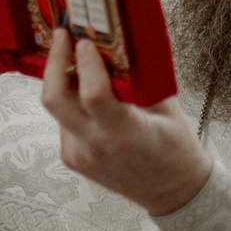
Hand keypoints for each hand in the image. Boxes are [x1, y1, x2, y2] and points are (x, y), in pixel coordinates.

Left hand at [40, 30, 209, 216]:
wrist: (172, 192)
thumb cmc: (175, 149)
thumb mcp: (167, 109)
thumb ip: (139, 81)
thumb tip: (117, 47)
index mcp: (125, 134)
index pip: (92, 94)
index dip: (84, 63)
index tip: (85, 41)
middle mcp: (96, 147)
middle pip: (54, 100)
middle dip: (54, 63)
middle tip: (62, 38)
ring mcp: (80, 156)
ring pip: (57, 109)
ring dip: (64, 82)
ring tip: (79, 63)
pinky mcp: (72, 159)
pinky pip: (63, 122)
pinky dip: (72, 104)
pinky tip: (87, 97)